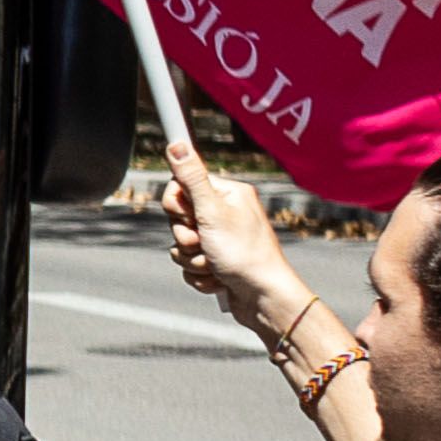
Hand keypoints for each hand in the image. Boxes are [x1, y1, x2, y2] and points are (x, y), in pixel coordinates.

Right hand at [164, 156, 304, 337]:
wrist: (263, 298)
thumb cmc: (244, 254)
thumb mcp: (212, 212)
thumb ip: (192, 178)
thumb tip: (177, 143)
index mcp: (228, 194)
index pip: (180, 187)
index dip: (177, 207)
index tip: (192, 217)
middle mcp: (225, 213)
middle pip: (178, 218)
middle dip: (187, 238)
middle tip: (206, 244)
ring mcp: (220, 238)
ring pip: (181, 244)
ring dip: (193, 260)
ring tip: (216, 266)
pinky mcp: (217, 260)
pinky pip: (189, 264)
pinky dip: (199, 275)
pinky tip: (219, 279)